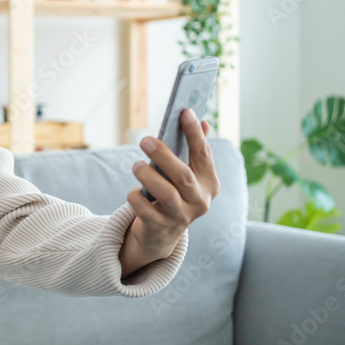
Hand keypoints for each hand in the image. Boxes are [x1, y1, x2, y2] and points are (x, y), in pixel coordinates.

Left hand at [119, 109, 219, 277]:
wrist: (163, 232)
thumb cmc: (175, 193)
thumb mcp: (187, 173)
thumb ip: (194, 149)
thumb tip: (202, 121)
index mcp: (209, 182)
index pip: (204, 154)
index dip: (194, 133)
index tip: (185, 111)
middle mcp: (199, 200)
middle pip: (183, 175)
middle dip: (163, 155)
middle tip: (145, 139)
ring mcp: (181, 216)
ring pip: (165, 194)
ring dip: (147, 176)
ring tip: (136, 165)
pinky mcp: (161, 227)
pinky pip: (145, 210)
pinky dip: (136, 197)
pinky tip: (134, 192)